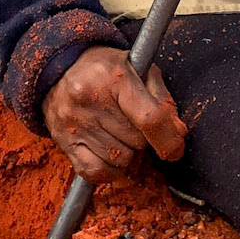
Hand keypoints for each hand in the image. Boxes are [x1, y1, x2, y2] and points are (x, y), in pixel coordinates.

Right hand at [42, 46, 186, 184]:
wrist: (61, 67)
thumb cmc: (106, 69)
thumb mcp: (139, 69)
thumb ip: (162, 100)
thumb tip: (178, 134)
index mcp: (114, 77)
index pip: (150, 119)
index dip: (169, 141)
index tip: (175, 149)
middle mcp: (90, 99)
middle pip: (136, 142)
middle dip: (142, 138)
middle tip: (133, 123)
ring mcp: (74, 122)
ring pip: (120, 159)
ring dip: (127, 153)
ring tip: (118, 133)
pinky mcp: (63, 141)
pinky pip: (96, 171)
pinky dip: (109, 169)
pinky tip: (110, 153)